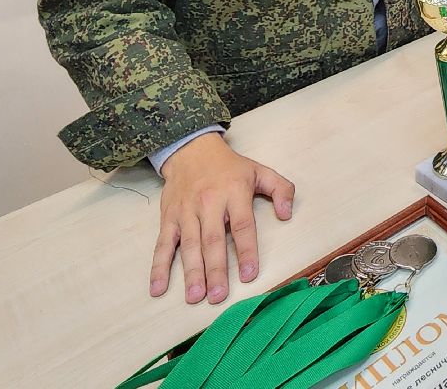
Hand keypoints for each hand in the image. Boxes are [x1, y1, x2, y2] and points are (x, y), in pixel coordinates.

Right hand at [150, 132, 294, 304]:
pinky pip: (163, 244)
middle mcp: (209, 204)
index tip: (249, 275)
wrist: (191, 150)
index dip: (246, 251)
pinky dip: (158, 267)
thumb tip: (288, 214)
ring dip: (191, 272)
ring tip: (195, 297)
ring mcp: (186, 212)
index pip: (242, 226)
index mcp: (235, 193)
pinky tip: (158, 287)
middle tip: (218, 296)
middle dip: (215, 270)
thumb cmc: (229, 167)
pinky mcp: (169, 218)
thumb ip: (281, 189)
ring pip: (189, 245)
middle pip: (213, 240)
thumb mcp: (260, 171)